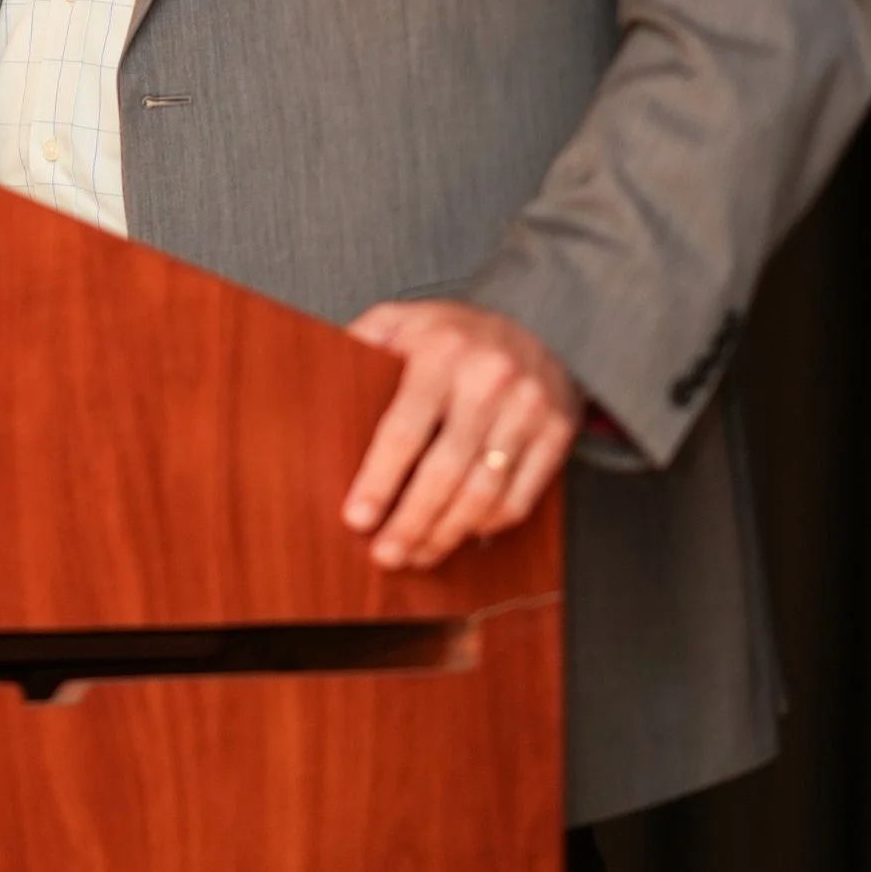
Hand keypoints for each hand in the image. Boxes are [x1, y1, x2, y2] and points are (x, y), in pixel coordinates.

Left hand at [340, 300, 583, 569]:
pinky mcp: (558, 432)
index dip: (379, 480)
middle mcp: (489, 380)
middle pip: (446, 471)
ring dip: (446, 533)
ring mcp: (529, 408)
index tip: (357, 518)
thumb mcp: (402, 318)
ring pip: (484, 492)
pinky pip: (520, 496)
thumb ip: (361, 345)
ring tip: (417, 554)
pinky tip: (461, 535)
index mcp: (441, 351)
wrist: (541, 317)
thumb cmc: (455, 331)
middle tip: (386, 554)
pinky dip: (488, 525)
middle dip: (412, 522)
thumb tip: (312, 382)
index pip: (405, 429)